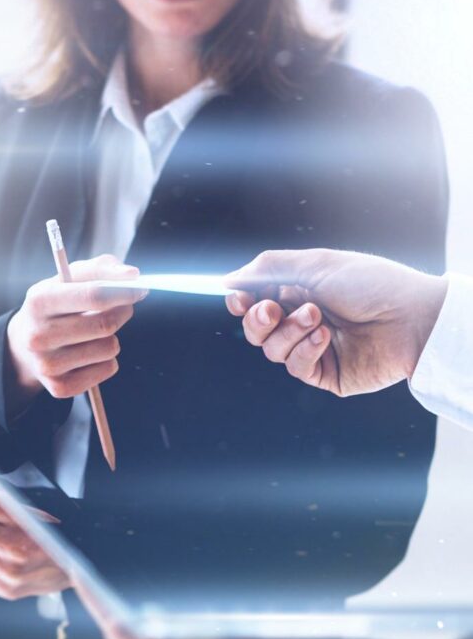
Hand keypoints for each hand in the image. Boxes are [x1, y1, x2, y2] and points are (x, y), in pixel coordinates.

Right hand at [6, 254, 146, 406]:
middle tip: (125, 306)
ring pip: (109, 348)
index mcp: (39, 302)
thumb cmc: (56, 303)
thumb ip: (101, 268)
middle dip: (124, 312)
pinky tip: (90, 353)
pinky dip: (108, 360)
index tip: (140, 288)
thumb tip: (132, 275)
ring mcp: (47, 365)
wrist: (23, 342)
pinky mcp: (59, 387)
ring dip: (113, 337)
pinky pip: (107, 369)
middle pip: (105, 324)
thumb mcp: (68, 278)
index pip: (93, 295)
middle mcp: (38, 335)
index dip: (123, 291)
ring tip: (97, 332)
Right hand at [224, 249, 447, 396]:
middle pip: (255, 330)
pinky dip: (305, 350)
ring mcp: (313, 349)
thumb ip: (267, 268)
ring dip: (290, 332)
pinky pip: (295, 368)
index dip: (241, 303)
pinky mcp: (325, 373)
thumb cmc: (370, 284)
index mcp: (298, 293)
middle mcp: (302, 321)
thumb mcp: (315, 264)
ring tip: (317, 318)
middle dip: (258, 320)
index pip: (254, 302)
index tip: (238, 299)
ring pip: (271, 350)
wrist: (411, 317)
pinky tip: (326, 337)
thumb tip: (228, 278)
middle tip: (272, 310)